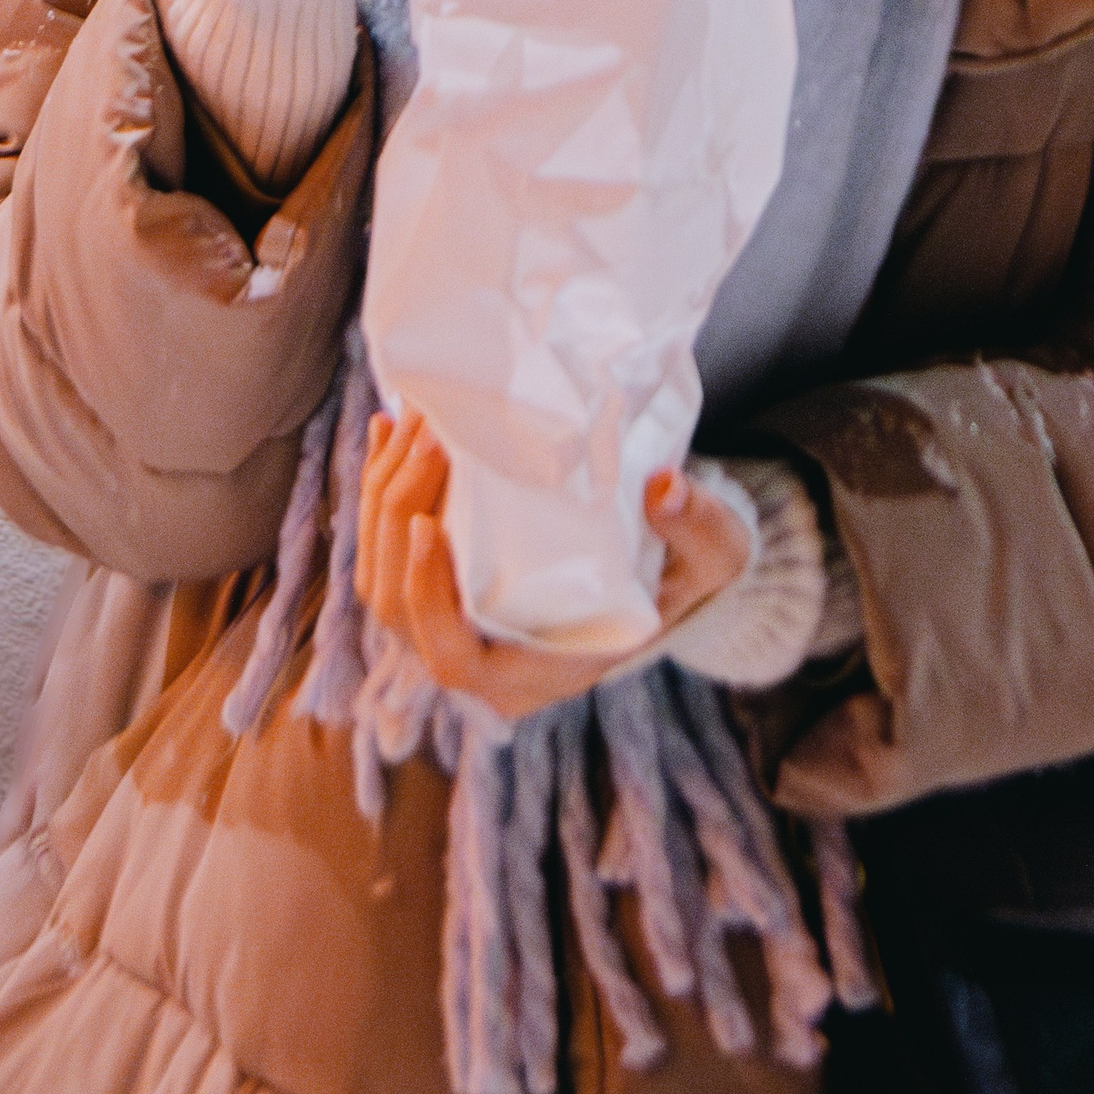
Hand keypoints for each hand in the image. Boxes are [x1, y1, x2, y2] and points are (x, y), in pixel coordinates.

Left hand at [355, 409, 750, 723]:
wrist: (674, 560)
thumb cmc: (690, 569)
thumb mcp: (712, 551)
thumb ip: (695, 524)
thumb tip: (664, 489)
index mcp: (540, 672)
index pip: (454, 659)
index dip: (428, 601)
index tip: (427, 528)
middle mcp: (486, 658)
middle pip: (399, 609)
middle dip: (397, 518)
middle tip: (426, 438)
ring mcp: (458, 621)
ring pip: (382, 576)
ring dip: (383, 497)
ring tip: (410, 421)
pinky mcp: (447, 580)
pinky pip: (391, 546)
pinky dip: (384, 488)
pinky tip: (390, 430)